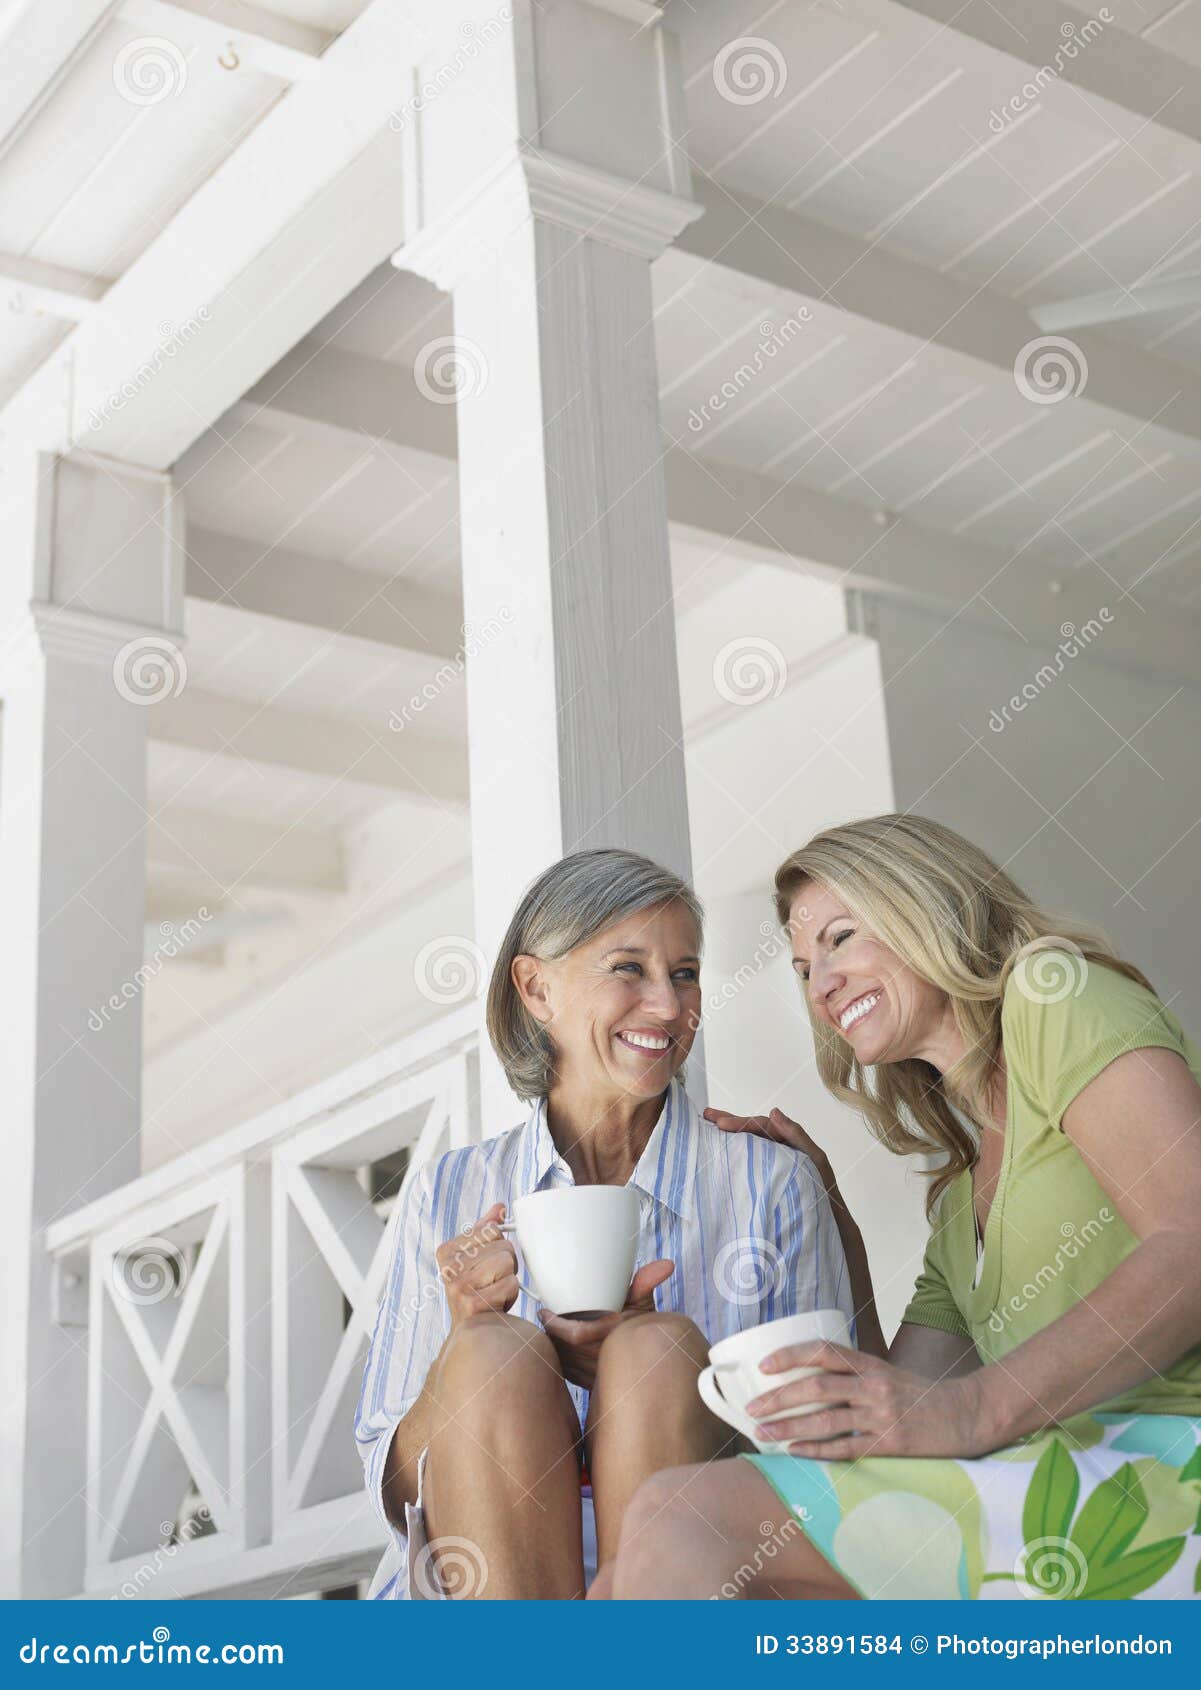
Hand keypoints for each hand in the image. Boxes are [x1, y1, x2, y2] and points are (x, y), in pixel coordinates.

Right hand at [437, 1203, 519, 1325]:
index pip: (492, 1229)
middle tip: (492, 1283)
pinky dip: (510, 1295)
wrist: (471, 1334)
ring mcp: (459, 1286)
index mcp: (446, 1252)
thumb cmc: (477, 1294)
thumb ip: (485, 1232)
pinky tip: (496, 1305)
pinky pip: (511, 1284)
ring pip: (508, 1262)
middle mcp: (449, 1268)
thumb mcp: (477, 1259)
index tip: (485, 1266)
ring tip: (494, 1292)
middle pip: (504, 1246)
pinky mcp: (473, 1304)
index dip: (498, 1247)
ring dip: (509, 1280)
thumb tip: (499, 1208)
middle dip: (506, 1265)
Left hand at [539, 1260, 674, 1389]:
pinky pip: (565, 1372)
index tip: (545, 1311)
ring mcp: (594, 1376)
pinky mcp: (588, 1385)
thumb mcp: (643, 1304)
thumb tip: (667, 1264)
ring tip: (550, 1330)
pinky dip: (560, 1359)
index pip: (575, 1335)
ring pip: (562, 1361)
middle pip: (563, 1348)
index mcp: (612, 1337)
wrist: (649, 1362)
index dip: (555, 1324)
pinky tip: (558, 1347)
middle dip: (551, 1332)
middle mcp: (602, 1359)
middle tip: (545, 1318)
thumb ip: (645, 1283)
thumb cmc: (641, 1328)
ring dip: (554, 1345)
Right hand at [704, 1106, 834, 1189]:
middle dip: (728, 1121)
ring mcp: (768, 1164)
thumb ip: (797, 1135)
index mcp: (786, 1140)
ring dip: (728, 1136)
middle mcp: (775, 1148)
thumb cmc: (823, 1189)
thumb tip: (773, 1111)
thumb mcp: (815, 1158)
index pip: (760, 1125)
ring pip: (746, 1145)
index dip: (740, 1122)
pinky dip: (732, 1156)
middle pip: (749, 1131)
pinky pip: (746, 1164)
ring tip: (706, 1128)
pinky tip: (718, 1155)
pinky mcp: (762, 1180)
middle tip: (706, 1114)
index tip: (719, 1124)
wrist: (826, 1220)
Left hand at [744, 1340, 988, 1459]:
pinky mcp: (890, 1445)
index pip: (823, 1351)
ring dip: (788, 1428)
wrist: (967, 1415)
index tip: (763, 1366)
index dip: (791, 1356)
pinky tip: (794, 1452)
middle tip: (751, 1409)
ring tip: (761, 1434)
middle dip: (778, 1398)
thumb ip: (854, 1375)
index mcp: (871, 1364)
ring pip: (825, 1420)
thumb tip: (810, 1378)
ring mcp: (882, 1416)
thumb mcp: (887, 1374)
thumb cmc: (922, 1396)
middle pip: (816, 1388)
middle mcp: (873, 1386)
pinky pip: (845, 1449)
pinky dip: (816, 1450)